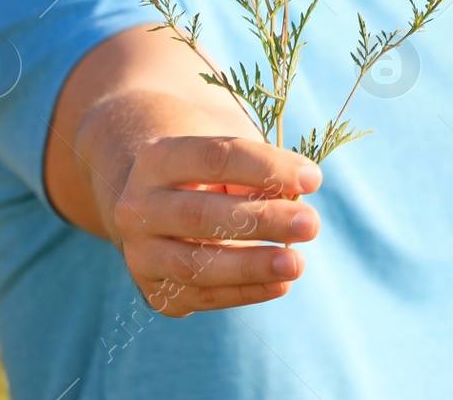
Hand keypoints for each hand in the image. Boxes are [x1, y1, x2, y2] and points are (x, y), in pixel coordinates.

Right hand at [106, 134, 321, 316]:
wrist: (160, 200)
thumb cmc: (213, 169)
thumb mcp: (231, 156)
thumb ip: (259, 172)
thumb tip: (295, 201)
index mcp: (158, 158)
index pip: (216, 158)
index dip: (267, 168)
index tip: (313, 179)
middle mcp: (138, 207)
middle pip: (201, 215)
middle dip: (262, 221)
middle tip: (311, 223)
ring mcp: (141, 252)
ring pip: (195, 264)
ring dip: (251, 266)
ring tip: (297, 263)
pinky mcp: (155, 289)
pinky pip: (202, 296)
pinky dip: (244, 292)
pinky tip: (280, 284)